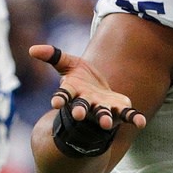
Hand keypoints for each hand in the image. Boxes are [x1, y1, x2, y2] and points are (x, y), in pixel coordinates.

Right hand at [29, 44, 146, 130]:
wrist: (100, 94)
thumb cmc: (81, 80)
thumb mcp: (69, 64)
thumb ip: (53, 56)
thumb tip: (32, 49)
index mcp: (74, 93)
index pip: (64, 96)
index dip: (60, 99)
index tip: (55, 103)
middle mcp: (87, 103)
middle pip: (82, 108)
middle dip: (80, 111)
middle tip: (79, 115)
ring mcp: (103, 109)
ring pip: (102, 115)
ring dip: (104, 118)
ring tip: (105, 123)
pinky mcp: (119, 110)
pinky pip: (128, 116)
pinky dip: (134, 119)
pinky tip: (140, 123)